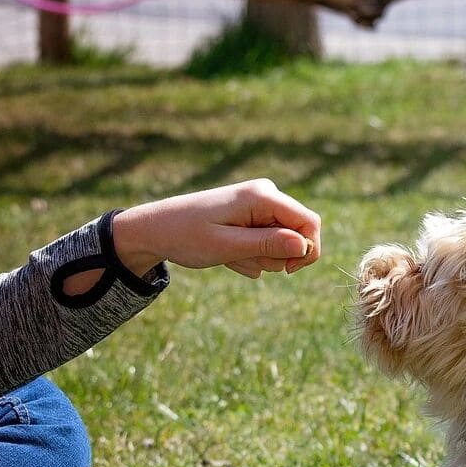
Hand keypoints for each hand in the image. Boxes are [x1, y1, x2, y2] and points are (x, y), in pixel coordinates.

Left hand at [111, 179, 322, 279]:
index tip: (289, 271)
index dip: (307, 250)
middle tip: (244, 259)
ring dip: (262, 257)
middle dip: (277, 255)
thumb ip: (267, 244)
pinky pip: (268, 242)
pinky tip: (227, 252)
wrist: (156, 230)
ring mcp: (260, 205)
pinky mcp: (253, 216)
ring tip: (231, 255)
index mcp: (263, 195)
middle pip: (297, 234)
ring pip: (283, 242)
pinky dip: (251, 254)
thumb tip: (304, 245)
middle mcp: (266, 194)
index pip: (309, 222)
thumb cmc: (187, 236)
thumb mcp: (227, 246)